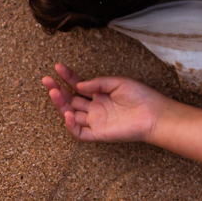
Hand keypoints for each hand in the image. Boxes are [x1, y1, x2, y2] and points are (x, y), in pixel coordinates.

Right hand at [43, 63, 170, 143]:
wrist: (154, 113)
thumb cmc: (140, 96)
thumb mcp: (119, 82)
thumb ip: (98, 83)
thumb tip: (79, 85)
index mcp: (100, 94)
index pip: (79, 85)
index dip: (67, 77)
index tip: (57, 67)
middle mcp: (95, 108)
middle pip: (71, 100)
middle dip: (57, 90)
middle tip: (47, 80)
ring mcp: (95, 121)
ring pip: (71, 115)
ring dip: (60, 105)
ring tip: (54, 92)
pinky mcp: (98, 134)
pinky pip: (79, 133)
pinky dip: (70, 126)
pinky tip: (67, 114)